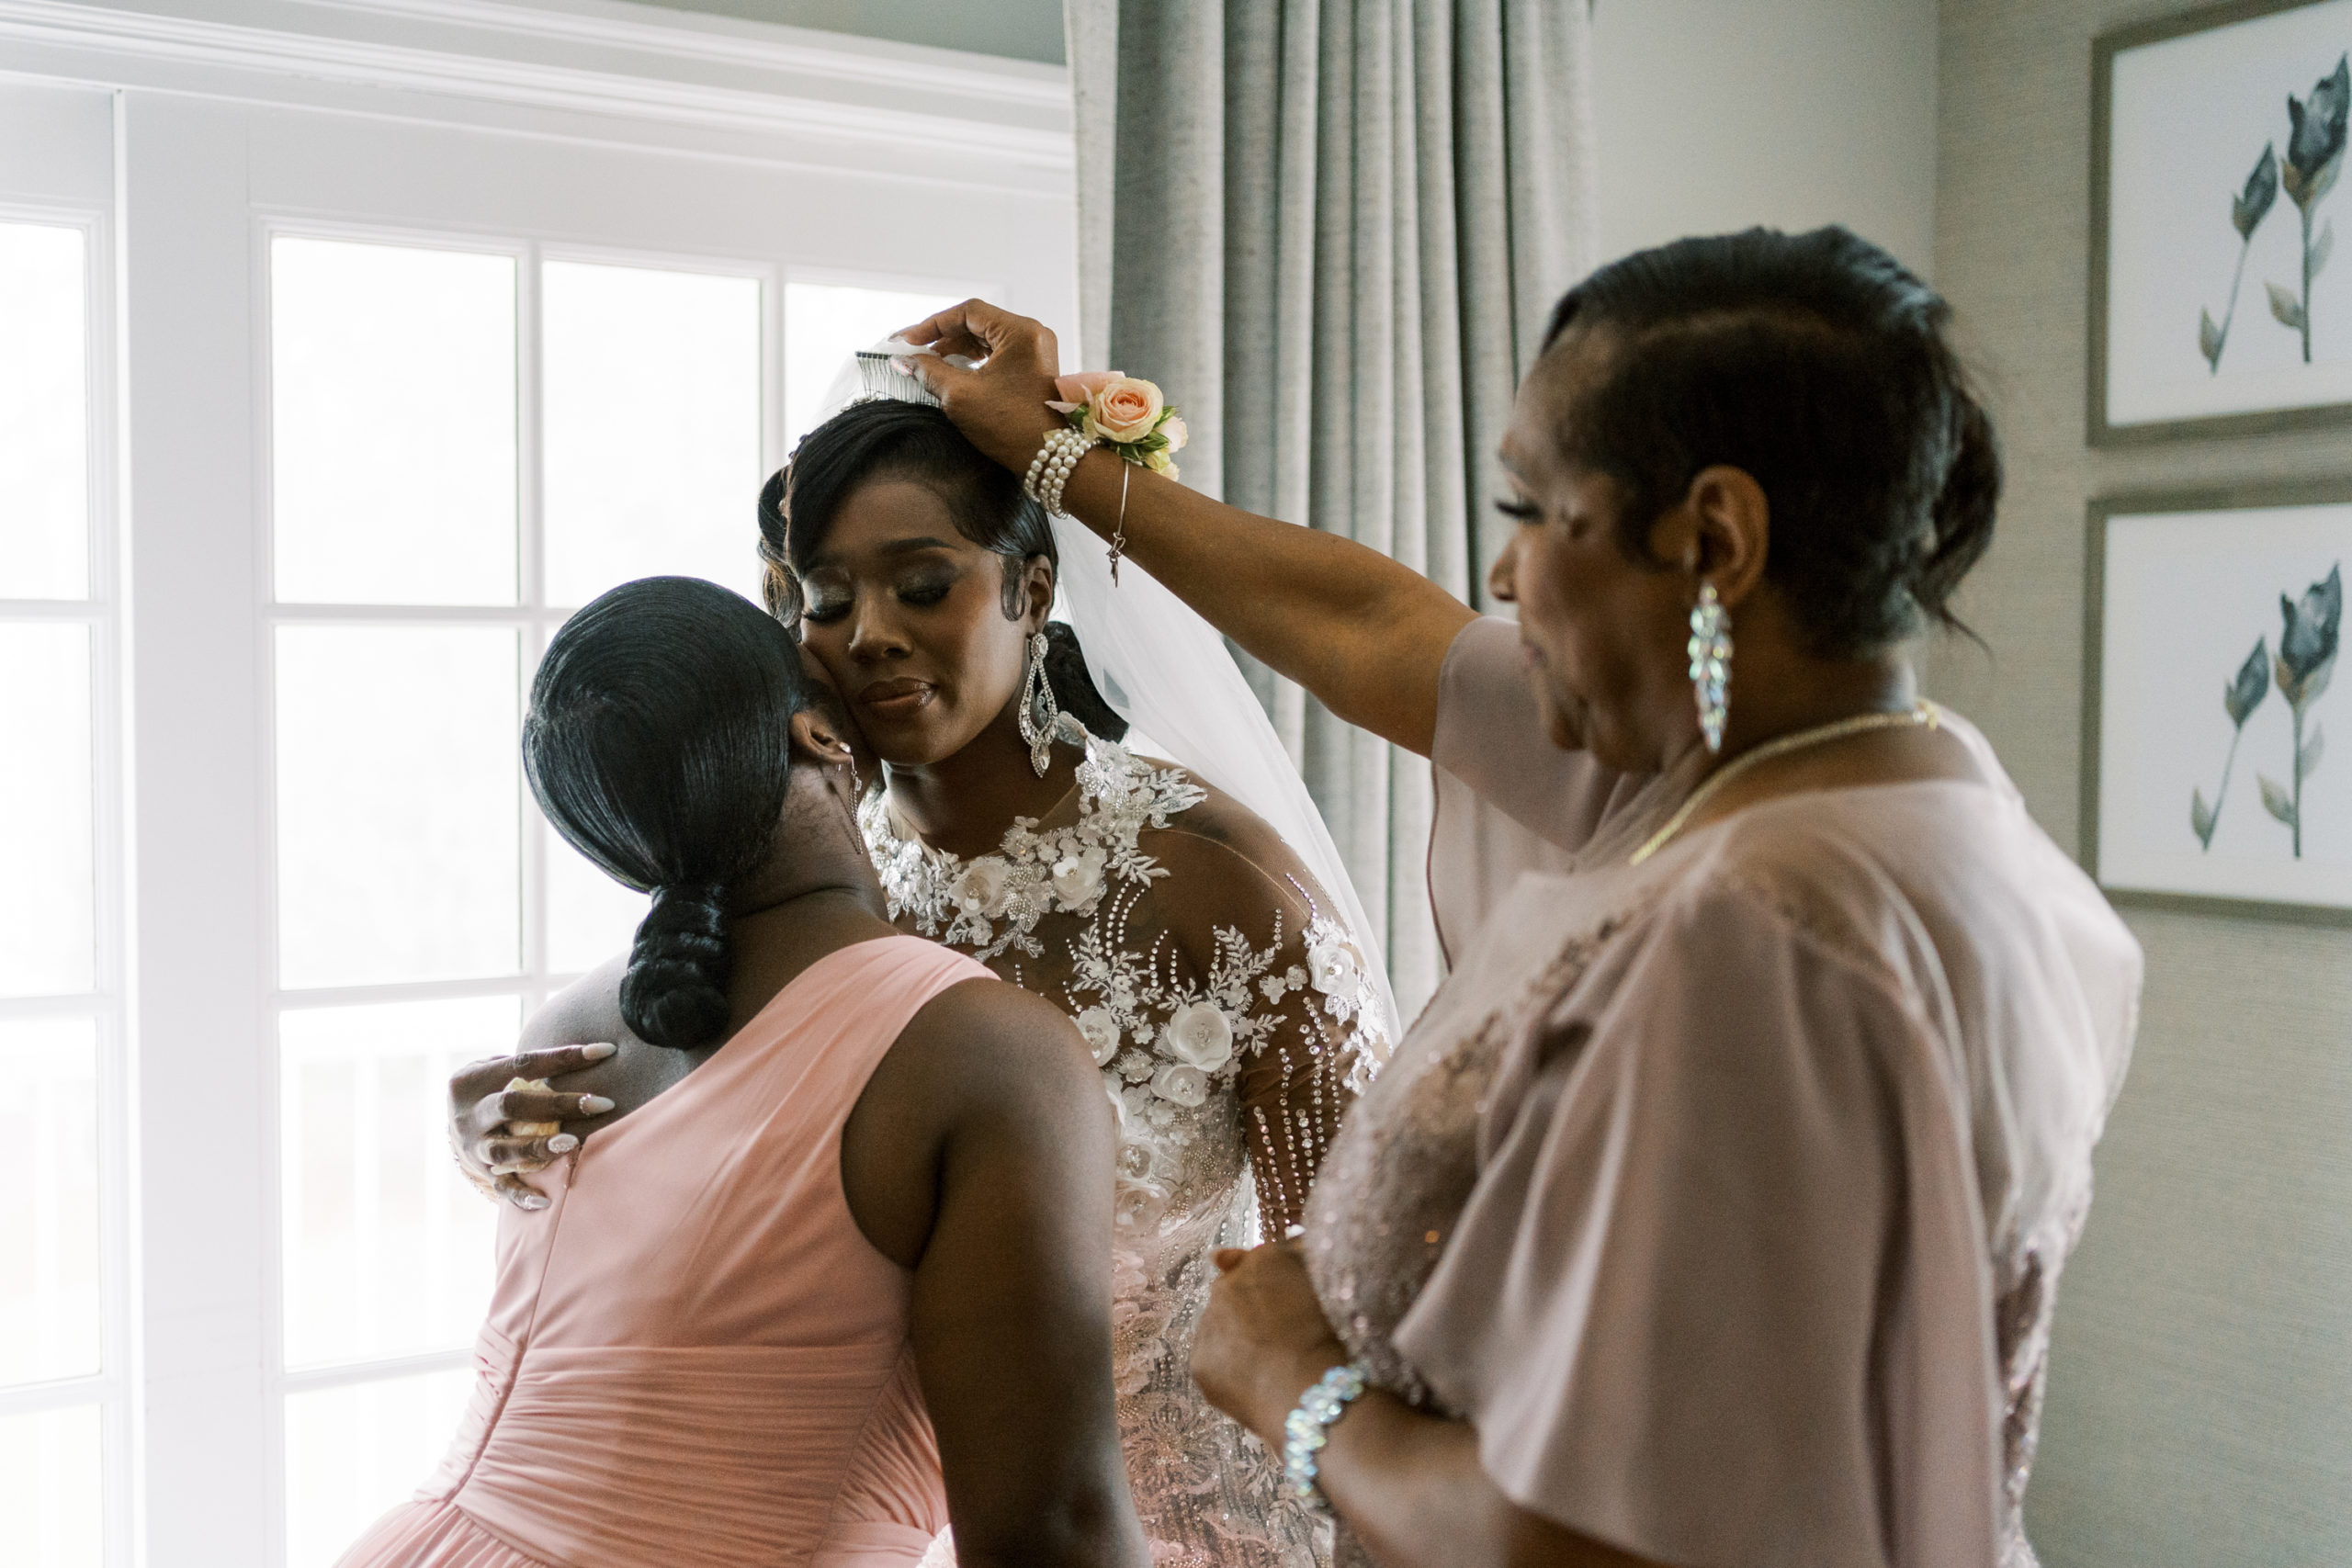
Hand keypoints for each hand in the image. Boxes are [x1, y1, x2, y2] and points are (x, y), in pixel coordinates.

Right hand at [447, 1043, 618, 1210]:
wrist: (453, 1120)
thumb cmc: (491, 1086)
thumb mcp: (495, 1068)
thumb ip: (526, 1065)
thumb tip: (587, 1052)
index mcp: (473, 1080)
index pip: (523, 1064)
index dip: (564, 1057)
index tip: (604, 1051)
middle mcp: (469, 1114)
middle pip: (512, 1106)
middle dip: (558, 1104)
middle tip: (601, 1103)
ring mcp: (473, 1146)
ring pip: (504, 1150)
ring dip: (539, 1147)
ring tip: (573, 1143)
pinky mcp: (481, 1172)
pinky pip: (502, 1187)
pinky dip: (522, 1196)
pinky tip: (546, 1202)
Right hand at [891, 298, 1065, 474]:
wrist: (1050, 459)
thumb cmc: (1012, 427)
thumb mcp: (961, 396)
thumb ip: (929, 371)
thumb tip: (906, 361)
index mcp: (1021, 332)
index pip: (969, 312)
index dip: (933, 324)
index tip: (908, 340)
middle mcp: (1033, 336)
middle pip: (978, 323)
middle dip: (943, 337)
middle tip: (914, 352)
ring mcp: (1035, 352)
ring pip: (986, 339)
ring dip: (956, 349)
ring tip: (929, 363)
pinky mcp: (1033, 369)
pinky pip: (997, 354)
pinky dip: (973, 361)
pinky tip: (953, 372)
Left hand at [1191, 1241, 1349, 1442]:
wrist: (1315, 1392)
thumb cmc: (1335, 1337)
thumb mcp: (1326, 1285)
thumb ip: (1302, 1254)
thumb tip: (1285, 1241)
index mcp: (1264, 1259)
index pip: (1259, 1263)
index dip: (1273, 1286)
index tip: (1286, 1306)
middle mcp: (1227, 1284)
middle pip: (1234, 1292)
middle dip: (1250, 1310)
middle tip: (1282, 1338)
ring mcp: (1208, 1323)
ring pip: (1220, 1327)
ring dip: (1237, 1338)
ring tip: (1272, 1364)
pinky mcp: (1200, 1362)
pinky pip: (1213, 1362)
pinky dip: (1229, 1370)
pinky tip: (1257, 1382)